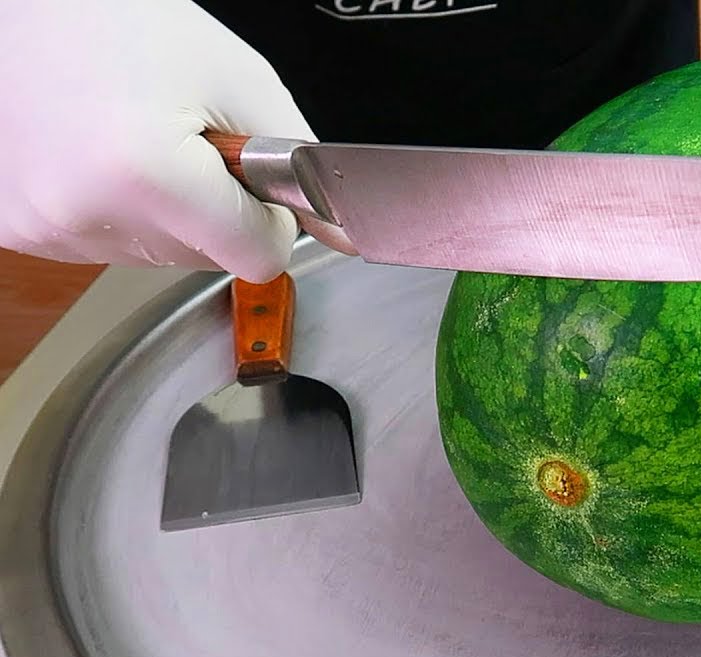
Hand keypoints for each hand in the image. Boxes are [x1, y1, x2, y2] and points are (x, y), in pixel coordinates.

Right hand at [0, 1, 354, 282]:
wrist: (14, 7)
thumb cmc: (114, 19)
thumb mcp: (239, 78)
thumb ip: (300, 161)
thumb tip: (339, 226)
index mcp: (142, 173)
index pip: (259, 257)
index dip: (270, 217)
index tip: (255, 181)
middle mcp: (82, 210)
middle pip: (208, 257)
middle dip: (214, 208)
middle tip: (180, 136)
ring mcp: (41, 227)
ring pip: (158, 254)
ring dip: (164, 209)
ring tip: (132, 137)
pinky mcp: (14, 230)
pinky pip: (105, 243)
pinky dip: (116, 209)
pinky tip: (97, 155)